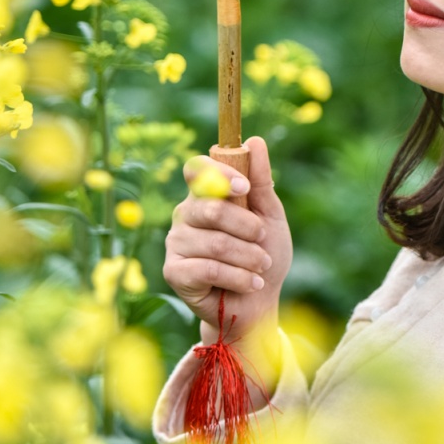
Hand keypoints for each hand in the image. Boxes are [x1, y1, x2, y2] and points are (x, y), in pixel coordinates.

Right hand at [165, 137, 293, 368]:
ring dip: (248, 256)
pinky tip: (252, 284)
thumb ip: (261, 181)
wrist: (257, 303)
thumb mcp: (270, 215)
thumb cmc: (263, 254)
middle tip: (263, 239)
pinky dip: (238, 277)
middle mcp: (185, 214)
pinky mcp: (173, 272)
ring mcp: (176, 242)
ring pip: (214, 242)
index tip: (244, 188)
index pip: (197, 169)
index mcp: (205, 195)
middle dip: (247, 226)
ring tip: (261, 266)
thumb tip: (255, 140)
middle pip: (210, 207)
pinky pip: (207, 268)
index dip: (218, 174)